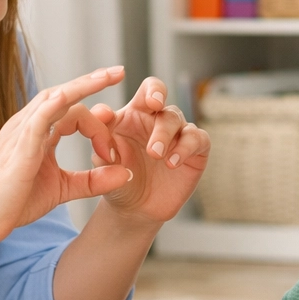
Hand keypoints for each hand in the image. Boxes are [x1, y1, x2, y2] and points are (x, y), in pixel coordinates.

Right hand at [0, 68, 131, 246]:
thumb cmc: (13, 203)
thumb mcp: (62, 189)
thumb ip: (93, 180)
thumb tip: (126, 174)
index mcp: (37, 134)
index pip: (72, 112)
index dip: (97, 126)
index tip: (113, 153)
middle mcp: (28, 127)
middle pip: (63, 94)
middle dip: (92, 81)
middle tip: (119, 70)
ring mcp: (20, 134)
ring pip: (52, 99)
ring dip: (81, 86)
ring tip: (106, 76)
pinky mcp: (17, 150)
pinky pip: (34, 121)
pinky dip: (51, 107)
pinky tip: (68, 96)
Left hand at [89, 77, 209, 224]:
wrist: (134, 208)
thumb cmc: (117, 177)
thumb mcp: (103, 157)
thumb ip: (100, 134)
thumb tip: (102, 111)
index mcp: (137, 113)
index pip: (150, 90)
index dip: (154, 90)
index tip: (151, 101)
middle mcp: (159, 121)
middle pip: (165, 107)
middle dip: (161, 118)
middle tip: (154, 136)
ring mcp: (179, 135)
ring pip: (179, 122)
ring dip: (166, 136)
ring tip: (156, 156)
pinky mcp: (196, 151)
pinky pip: (198, 140)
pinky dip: (185, 149)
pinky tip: (172, 163)